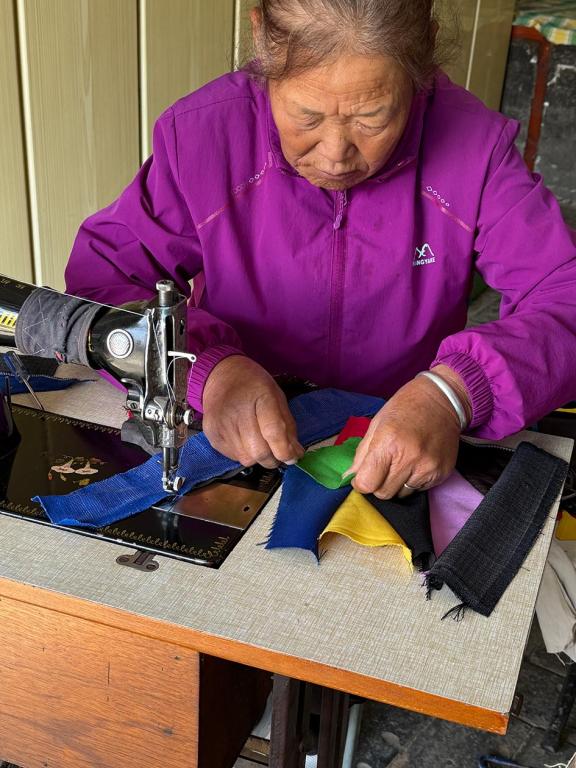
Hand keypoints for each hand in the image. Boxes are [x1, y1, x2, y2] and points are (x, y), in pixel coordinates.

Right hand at [202, 355, 304, 467]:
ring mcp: (221, 425)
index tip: (292, 457)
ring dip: (258, 458)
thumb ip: (287, 426)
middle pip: (259, 451)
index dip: (285, 451)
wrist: (221, 375)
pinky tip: (244, 440)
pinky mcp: (211, 435)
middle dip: (273, 459)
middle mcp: (237, 412)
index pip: (273, 432)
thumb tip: (294, 454)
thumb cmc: (253, 385)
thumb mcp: (277, 396)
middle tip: (278, 455)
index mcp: (260, 397)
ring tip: (260, 444)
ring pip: (246, 459)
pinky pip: (233, 456)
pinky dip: (244, 453)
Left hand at [349, 367, 469, 498]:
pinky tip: (417, 462)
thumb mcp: (376, 424)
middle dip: (378, 484)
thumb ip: (362, 454)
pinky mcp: (441, 473)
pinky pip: (419, 489)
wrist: (442, 400)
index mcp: (388, 443)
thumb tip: (350, 477)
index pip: (367, 483)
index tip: (364, 476)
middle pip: (383, 493)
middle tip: (384, 467)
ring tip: (402, 462)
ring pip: (401, 494)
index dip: (361, 482)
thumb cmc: (405, 408)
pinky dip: (413, 481)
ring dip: (397, 483)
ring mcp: (427, 468)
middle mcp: (409, 459)